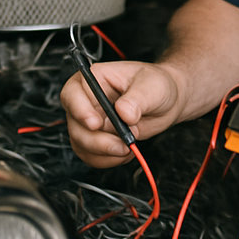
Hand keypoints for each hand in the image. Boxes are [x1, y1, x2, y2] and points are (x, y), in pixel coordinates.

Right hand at [60, 60, 181, 167]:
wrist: (166, 102)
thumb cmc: (156, 85)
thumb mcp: (152, 85)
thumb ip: (138, 98)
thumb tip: (124, 112)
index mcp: (95, 79)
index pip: (72, 93)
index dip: (79, 110)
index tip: (96, 124)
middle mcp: (87, 100)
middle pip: (75, 125)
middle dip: (98, 141)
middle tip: (122, 144)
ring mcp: (89, 121)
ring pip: (81, 144)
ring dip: (105, 153)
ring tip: (129, 146)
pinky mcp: (96, 138)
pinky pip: (91, 156)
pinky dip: (108, 160)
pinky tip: (125, 152)